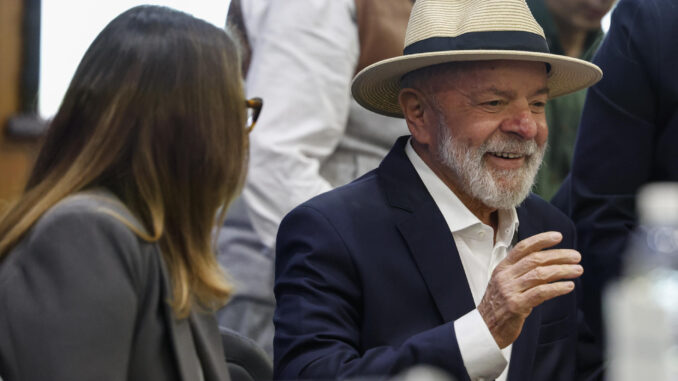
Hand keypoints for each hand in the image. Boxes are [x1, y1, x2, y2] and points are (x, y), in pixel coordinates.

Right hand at [477, 231, 582, 348]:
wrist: (485, 328)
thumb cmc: (499, 305)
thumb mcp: (504, 283)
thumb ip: (520, 272)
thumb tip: (548, 263)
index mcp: (502, 268)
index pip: (522, 248)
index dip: (541, 240)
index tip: (558, 237)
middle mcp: (505, 276)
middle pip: (535, 259)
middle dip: (559, 256)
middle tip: (575, 256)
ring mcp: (510, 290)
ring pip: (540, 274)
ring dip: (562, 271)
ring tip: (577, 270)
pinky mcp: (516, 305)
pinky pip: (541, 292)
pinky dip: (557, 288)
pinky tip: (568, 286)